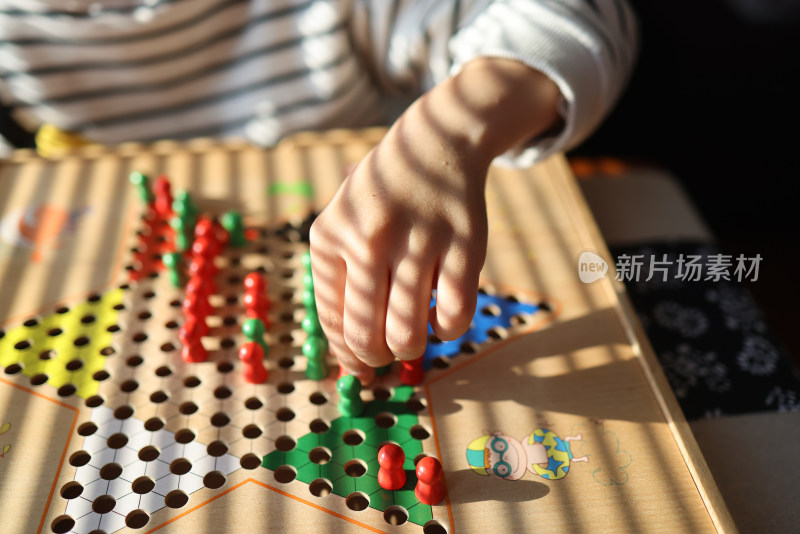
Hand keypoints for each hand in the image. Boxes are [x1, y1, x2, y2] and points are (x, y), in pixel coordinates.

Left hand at [310, 58, 560, 380]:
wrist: (434, 145)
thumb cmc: (382, 200)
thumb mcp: (342, 228)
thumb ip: (340, 289)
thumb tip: (352, 364)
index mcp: (329, 237)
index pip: (332, 323)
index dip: (348, 356)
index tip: (362, 367)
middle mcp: (369, 239)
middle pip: (367, 338)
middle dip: (377, 360)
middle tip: (387, 352)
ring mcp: (417, 241)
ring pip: (408, 335)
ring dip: (411, 349)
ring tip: (413, 334)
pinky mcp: (464, 246)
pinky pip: (455, 316)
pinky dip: (448, 330)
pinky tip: (441, 316)